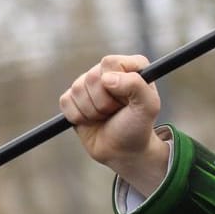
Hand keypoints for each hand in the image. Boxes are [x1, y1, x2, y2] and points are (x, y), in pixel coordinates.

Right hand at [59, 54, 169, 193]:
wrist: (122, 151)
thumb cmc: (138, 127)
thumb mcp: (149, 107)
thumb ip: (136, 86)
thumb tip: (107, 78)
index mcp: (131, 67)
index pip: (111, 62)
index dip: (116, 83)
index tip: (126, 99)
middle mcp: (109, 72)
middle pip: (92, 76)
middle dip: (104, 102)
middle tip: (116, 112)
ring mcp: (89, 84)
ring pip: (77, 89)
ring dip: (92, 111)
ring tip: (106, 117)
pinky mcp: (73, 98)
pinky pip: (65, 101)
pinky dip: (78, 116)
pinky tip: (92, 120)